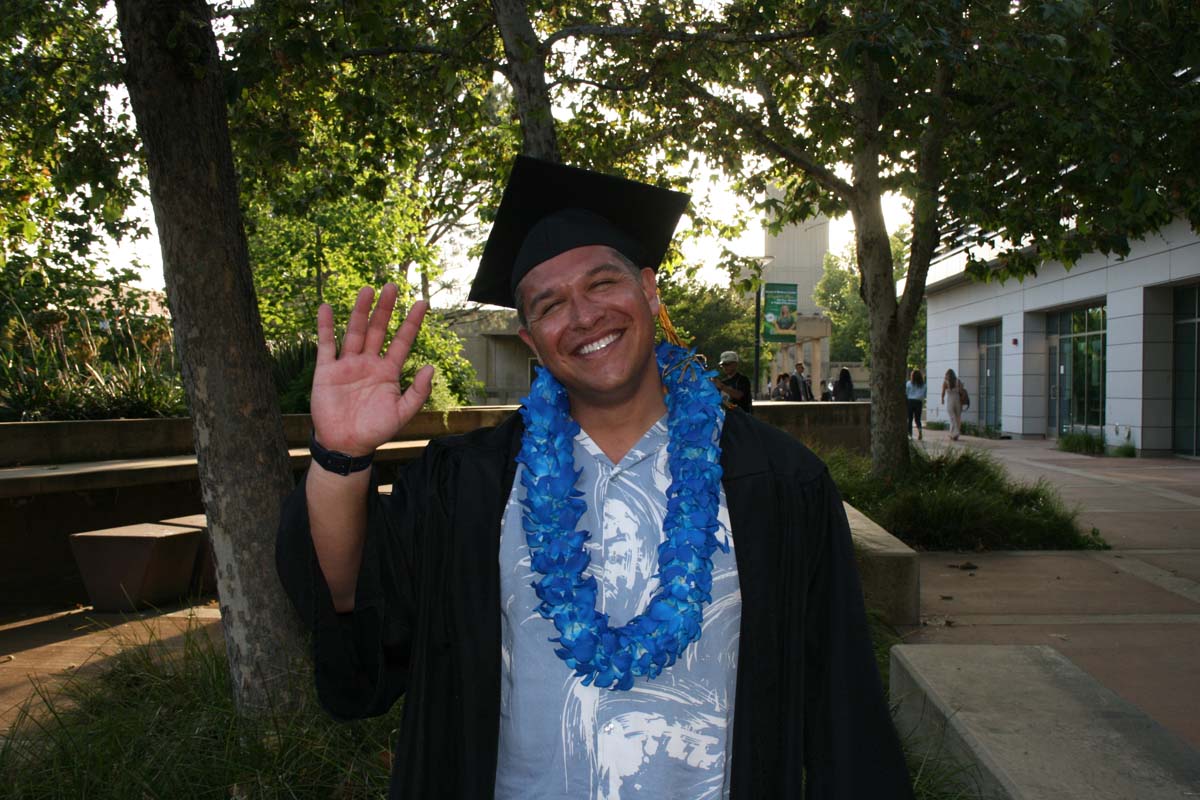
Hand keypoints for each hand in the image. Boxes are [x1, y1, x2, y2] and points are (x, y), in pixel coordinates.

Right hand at [309, 284, 433, 455]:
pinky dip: (325, 327)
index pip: (402, 341)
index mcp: (388, 371)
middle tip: (392, 286)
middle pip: (377, 330)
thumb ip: (418, 392)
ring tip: (366, 290)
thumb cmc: (375, 430)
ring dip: (359, 311)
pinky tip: (327, 308)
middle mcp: (369, 363)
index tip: (422, 303)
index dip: (411, 323)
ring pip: (354, 332)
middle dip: (385, 309)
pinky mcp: (327, 371)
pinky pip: (326, 345)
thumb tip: (431, 367)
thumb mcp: (402, 413)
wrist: (345, 445)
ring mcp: (347, 365)